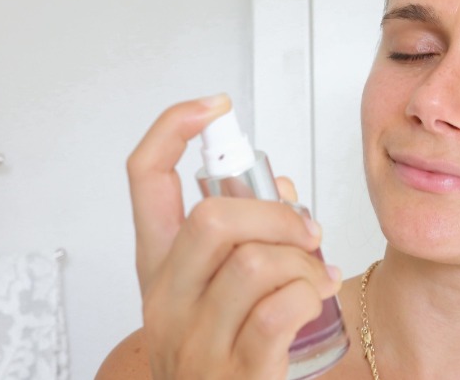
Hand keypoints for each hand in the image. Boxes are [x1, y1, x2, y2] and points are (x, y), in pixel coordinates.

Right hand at [126, 94, 340, 378]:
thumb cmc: (229, 346)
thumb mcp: (220, 287)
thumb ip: (246, 231)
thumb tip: (280, 186)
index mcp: (158, 267)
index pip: (143, 178)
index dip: (173, 129)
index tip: (215, 107)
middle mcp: (165, 299)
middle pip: (213, 218)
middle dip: (276, 213)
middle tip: (305, 231)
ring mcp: (195, 339)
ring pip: (256, 262)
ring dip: (304, 261)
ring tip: (316, 274)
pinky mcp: (236, 371)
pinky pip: (282, 307)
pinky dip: (311, 292)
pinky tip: (314, 296)